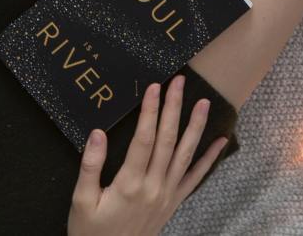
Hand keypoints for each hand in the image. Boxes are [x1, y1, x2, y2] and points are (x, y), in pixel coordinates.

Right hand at [68, 75, 227, 235]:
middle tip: (179, 82)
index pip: (144, 139)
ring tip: (204, 102)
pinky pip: (196, 178)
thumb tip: (98, 134)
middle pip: (167, 140)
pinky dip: (210, 159)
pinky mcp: (174, 202)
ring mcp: (167, 194)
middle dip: (174, 108)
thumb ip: (90, 166)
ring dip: (196, 127)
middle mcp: (153, 186)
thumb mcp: (81, 201)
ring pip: (185, 154)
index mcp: (129, 184)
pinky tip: (221, 142)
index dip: (150, 111)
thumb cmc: (91, 231)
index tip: (154, 87)